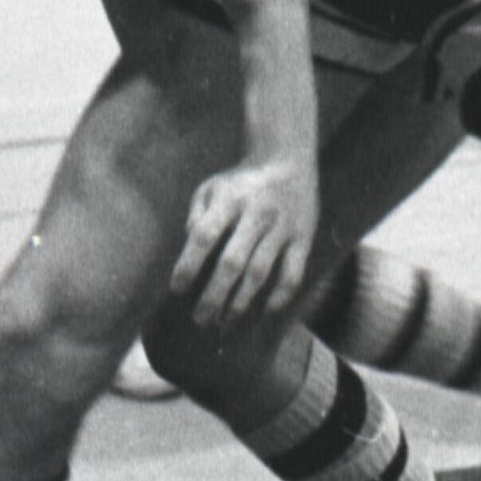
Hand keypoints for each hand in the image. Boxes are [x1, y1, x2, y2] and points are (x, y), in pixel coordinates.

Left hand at [171, 154, 318, 329]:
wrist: (287, 158)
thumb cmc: (241, 181)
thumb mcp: (212, 187)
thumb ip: (196, 215)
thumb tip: (189, 246)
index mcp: (229, 200)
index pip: (204, 235)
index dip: (188, 264)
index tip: (177, 289)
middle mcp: (257, 213)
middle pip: (232, 262)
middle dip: (214, 295)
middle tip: (199, 319)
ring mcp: (283, 226)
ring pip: (260, 272)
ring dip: (241, 302)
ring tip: (224, 322)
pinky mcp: (303, 236)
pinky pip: (293, 272)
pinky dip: (279, 296)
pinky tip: (264, 312)